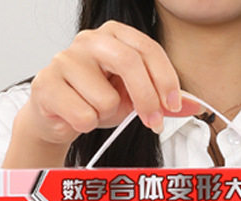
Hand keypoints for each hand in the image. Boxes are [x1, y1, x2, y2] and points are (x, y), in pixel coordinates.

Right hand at [4, 21, 199, 166]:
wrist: (55, 116)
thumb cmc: (93, 101)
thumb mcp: (132, 98)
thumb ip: (162, 100)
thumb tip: (194, 104)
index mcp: (113, 35)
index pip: (147, 49)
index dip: (166, 79)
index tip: (174, 105)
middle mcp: (88, 40)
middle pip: (129, 63)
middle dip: (147, 99)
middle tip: (153, 122)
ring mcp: (64, 59)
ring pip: (105, 99)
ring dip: (105, 116)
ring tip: (94, 111)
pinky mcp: (47, 84)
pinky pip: (83, 115)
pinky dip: (85, 125)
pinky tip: (76, 117)